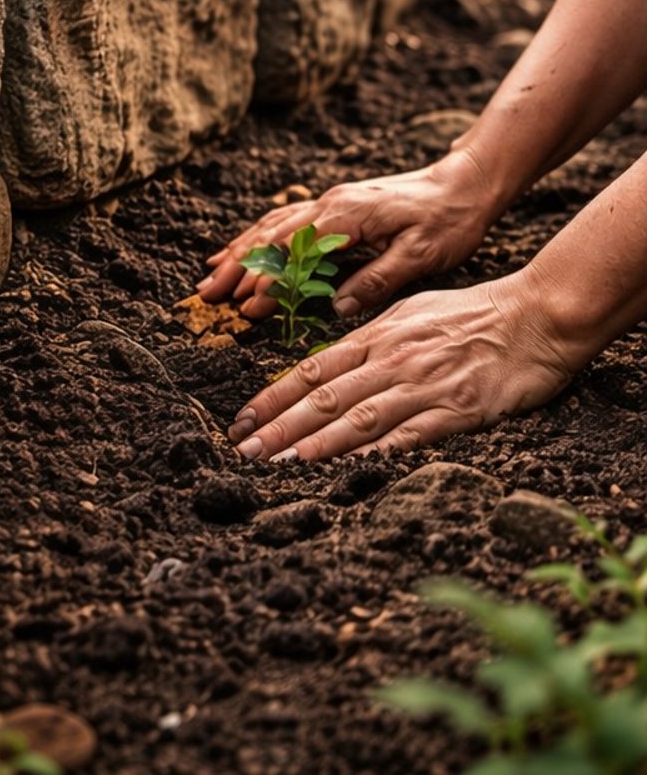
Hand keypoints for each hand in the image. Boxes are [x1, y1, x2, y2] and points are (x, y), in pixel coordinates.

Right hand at [197, 150, 502, 319]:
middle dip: (236, 268)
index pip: (294, 252)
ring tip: (209, 275)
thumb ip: (377, 280)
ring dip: (238, 252)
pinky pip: (284, 220)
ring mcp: (329, 202)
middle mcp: (330, 204)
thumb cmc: (450, 219)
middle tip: (207, 296)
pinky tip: (241, 248)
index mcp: (347, 216)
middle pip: (270, 237)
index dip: (270, 282)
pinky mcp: (334, 205)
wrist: (466, 181)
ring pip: (271, 227)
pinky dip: (257, 236)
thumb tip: (338, 307)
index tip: (248, 309)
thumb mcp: (422, 255)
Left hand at [225, 277, 597, 461]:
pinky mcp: (459, 410)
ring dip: (315, 444)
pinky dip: (378, 449)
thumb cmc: (473, 314)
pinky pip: (411, 433)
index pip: (310, 370)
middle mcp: (392, 360)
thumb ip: (368, 339)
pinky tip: (350, 466)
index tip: (241, 421)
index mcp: (376, 336)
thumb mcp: (409, 313)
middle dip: (279, 427)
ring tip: (279, 463)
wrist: (538, 314)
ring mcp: (424, 386)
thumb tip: (329, 361)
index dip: (272, 398)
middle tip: (243, 451)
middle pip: (323, 397)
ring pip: (358, 418)